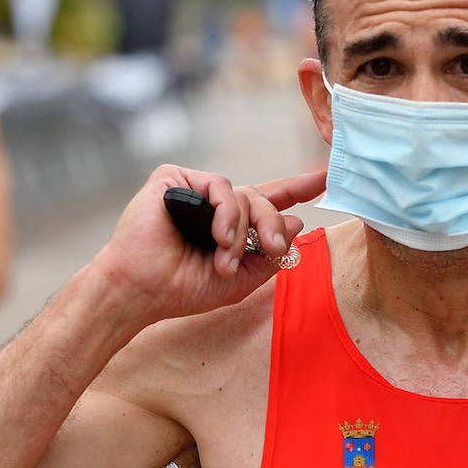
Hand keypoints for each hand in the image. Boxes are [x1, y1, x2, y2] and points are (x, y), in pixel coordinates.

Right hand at [93, 164, 326, 327]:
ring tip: (225, 259)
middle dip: (272, 226)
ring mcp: (196, 191)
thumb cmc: (182, 288)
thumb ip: (270, 254)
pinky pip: (219, 185)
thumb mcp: (240, 281)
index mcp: (231, 226)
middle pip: (264, 200)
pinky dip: (225, 213)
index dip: (299, 187)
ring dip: (242, 231)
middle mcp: (215, 205)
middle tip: (271, 249)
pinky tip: (216, 237)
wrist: (141, 290)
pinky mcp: (175, 179)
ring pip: (244, 194)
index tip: (326, 177)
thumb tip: (297, 222)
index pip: (271, 202)